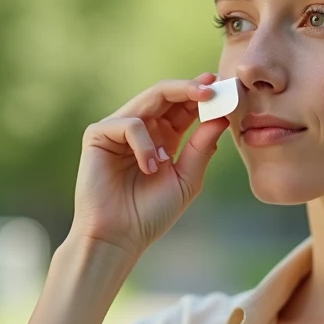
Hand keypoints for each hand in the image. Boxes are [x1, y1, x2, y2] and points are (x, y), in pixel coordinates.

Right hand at [68, 72, 229, 256]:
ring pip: (149, 99)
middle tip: (213, 86)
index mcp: (164, 137)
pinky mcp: (98, 135)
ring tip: (192, 120)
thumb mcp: (186, 179)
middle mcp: (142, 129)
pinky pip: (129, 124)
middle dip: (192, 87)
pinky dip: (144, 144)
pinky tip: (149, 168)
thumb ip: (202, 149)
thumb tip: (221, 118)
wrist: (119, 237)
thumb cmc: (150, 214)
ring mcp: (118, 129)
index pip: (184, 107)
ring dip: (176, 103)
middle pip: (166, 94)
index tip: (225, 87)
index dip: (203, 95)